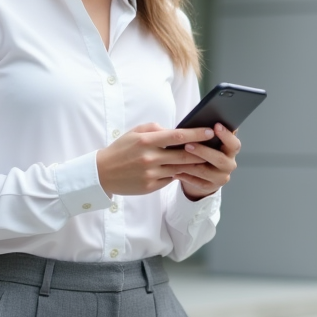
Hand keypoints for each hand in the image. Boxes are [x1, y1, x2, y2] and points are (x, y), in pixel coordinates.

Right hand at [96, 123, 218, 196]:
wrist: (102, 173)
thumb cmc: (121, 149)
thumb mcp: (135, 133)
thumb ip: (156, 129)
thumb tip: (176, 131)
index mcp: (146, 141)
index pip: (177, 136)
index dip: (196, 134)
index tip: (209, 131)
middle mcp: (149, 158)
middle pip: (183, 155)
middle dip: (201, 151)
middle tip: (215, 147)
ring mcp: (150, 174)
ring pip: (179, 169)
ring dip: (193, 165)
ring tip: (206, 159)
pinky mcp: (149, 187)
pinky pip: (170, 179)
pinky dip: (178, 174)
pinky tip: (186, 169)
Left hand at [175, 123, 240, 200]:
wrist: (202, 173)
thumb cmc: (203, 150)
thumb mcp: (206, 139)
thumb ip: (205, 131)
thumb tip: (199, 117)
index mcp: (231, 149)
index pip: (234, 143)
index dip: (226, 135)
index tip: (215, 126)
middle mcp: (229, 164)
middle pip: (219, 159)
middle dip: (203, 151)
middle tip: (188, 145)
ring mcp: (221, 177)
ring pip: (205, 172)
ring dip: (190, 164)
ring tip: (176, 158)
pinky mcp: (210, 187)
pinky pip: (197, 182)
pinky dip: (186, 176)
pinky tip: (175, 171)